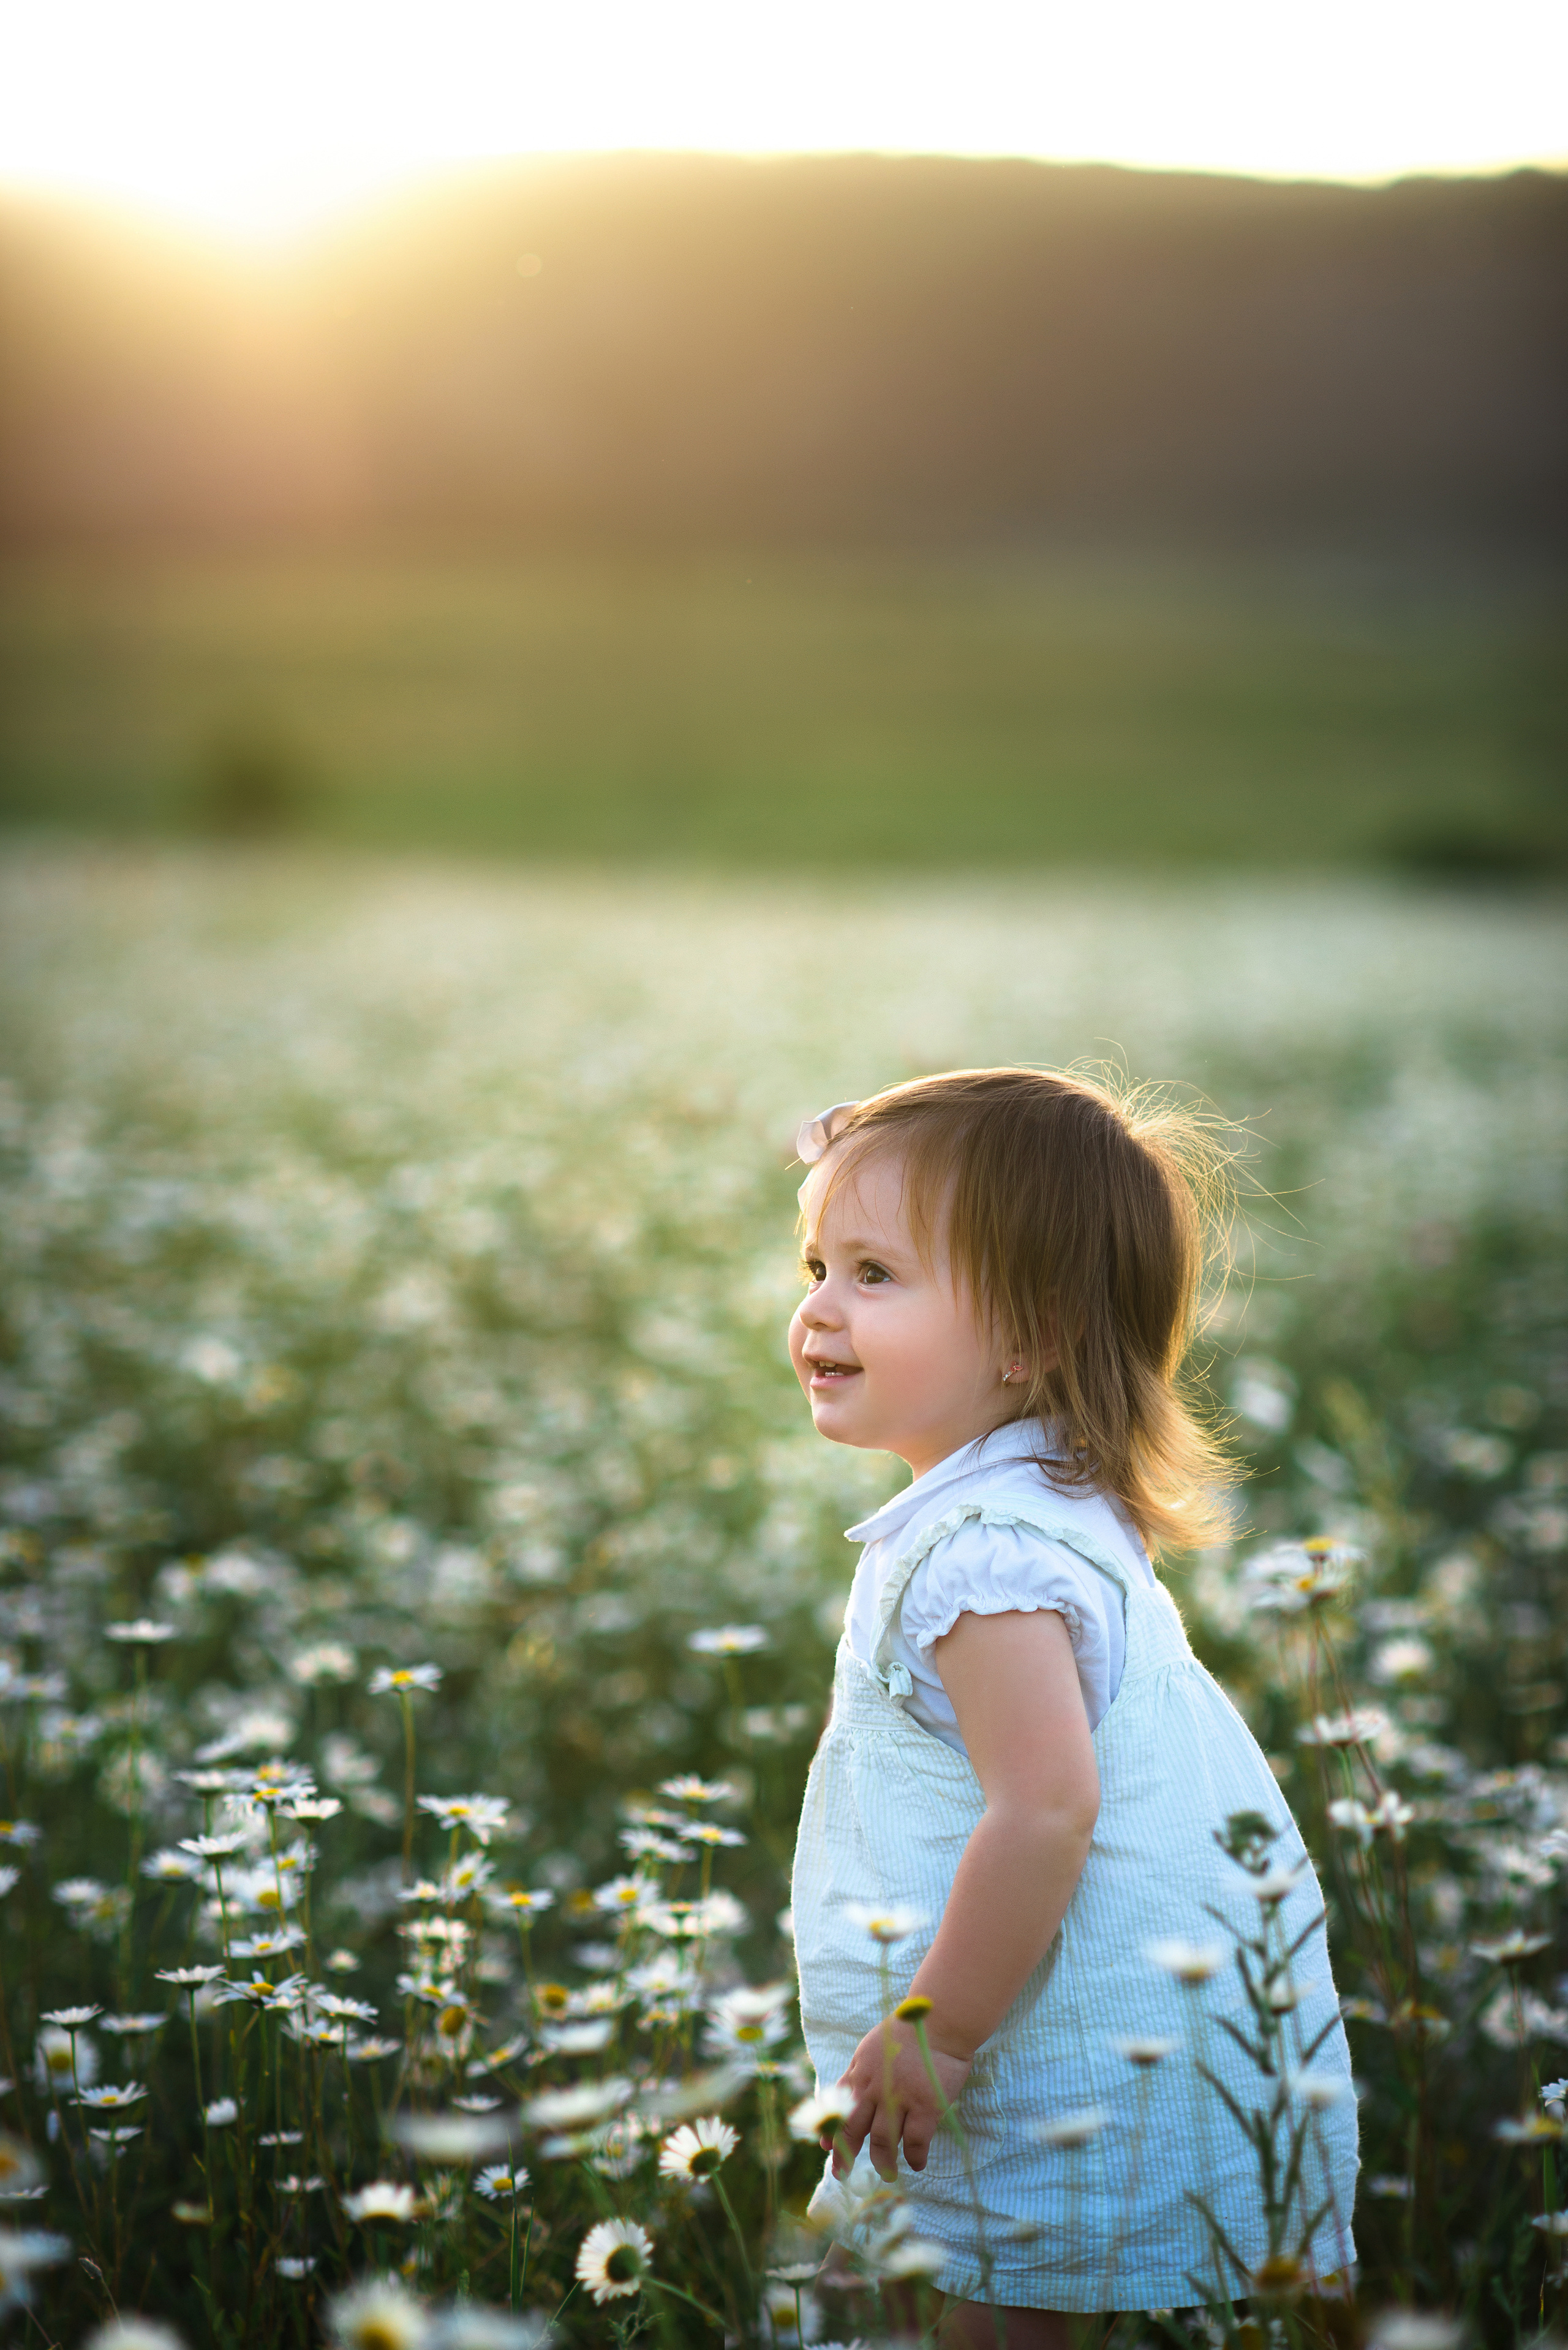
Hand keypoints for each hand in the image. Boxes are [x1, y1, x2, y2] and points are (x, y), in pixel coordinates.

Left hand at [824, 2015, 972, 2179]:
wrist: (939, 2021)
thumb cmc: (907, 2032)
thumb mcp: (871, 2047)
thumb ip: (856, 2073)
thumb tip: (838, 2099)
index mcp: (860, 2072)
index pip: (838, 2107)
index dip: (831, 2131)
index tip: (826, 2149)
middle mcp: (874, 2087)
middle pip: (853, 2129)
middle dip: (845, 2155)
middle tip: (843, 2175)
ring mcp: (899, 2098)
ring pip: (882, 2140)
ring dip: (883, 2162)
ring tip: (886, 2174)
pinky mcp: (924, 2106)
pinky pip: (915, 2141)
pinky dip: (914, 2156)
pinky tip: (917, 2163)